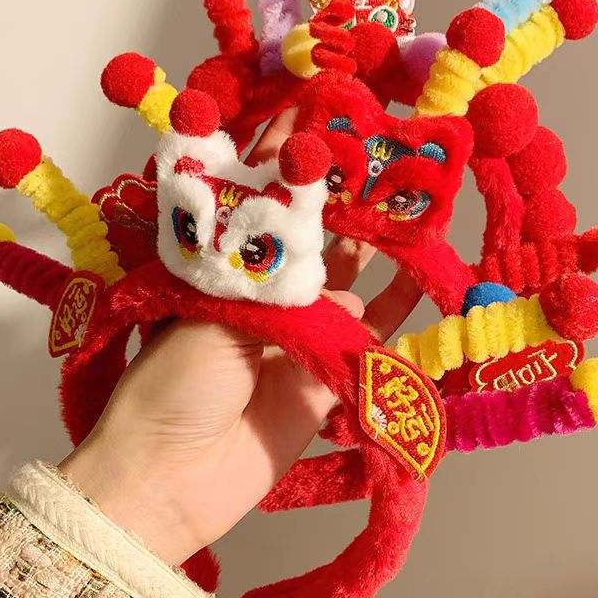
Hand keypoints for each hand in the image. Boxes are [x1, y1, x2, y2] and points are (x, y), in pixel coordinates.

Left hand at [58, 111, 421, 565]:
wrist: (174, 478)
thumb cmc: (173, 385)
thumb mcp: (211, 313)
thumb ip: (275, 280)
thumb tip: (337, 275)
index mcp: (224, 269)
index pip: (262, 205)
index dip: (287, 164)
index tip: (319, 118)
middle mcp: (265, 294)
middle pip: (311, 237)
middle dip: (343, 198)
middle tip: (380, 154)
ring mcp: (300, 333)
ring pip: (348, 277)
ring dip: (378, 244)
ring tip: (413, 203)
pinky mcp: (328, 374)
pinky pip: (372, 333)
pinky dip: (398, 307)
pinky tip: (424, 274)